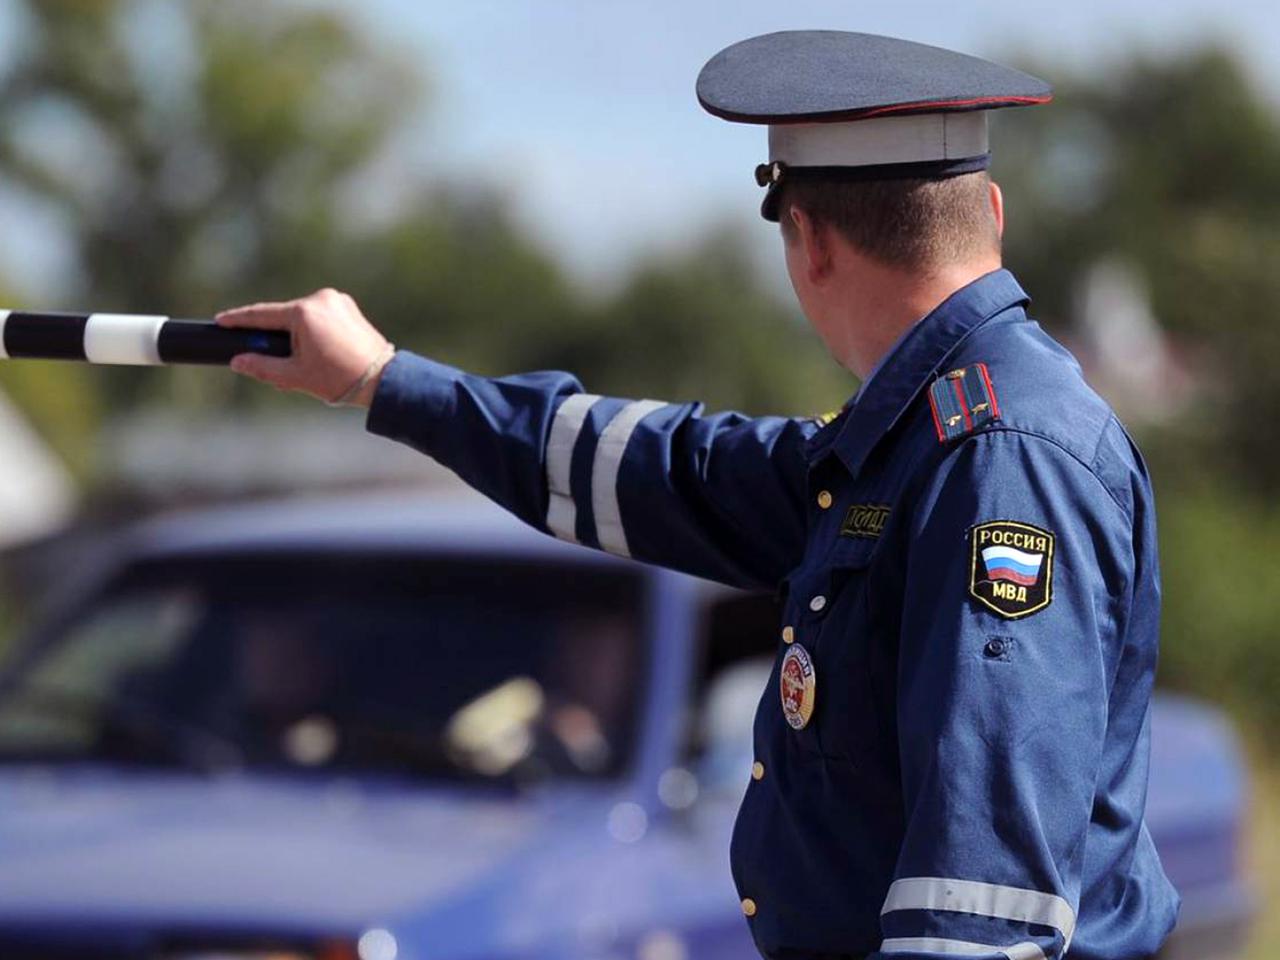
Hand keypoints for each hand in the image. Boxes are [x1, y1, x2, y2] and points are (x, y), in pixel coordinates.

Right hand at [217, 288, 391, 406]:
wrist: (383, 380)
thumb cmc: (340, 379)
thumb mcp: (295, 376)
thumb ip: (262, 367)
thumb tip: (237, 361)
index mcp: (305, 312)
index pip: (262, 314)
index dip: (239, 320)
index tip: (221, 321)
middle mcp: (322, 299)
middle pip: (284, 317)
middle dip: (274, 338)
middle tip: (271, 361)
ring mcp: (338, 300)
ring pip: (303, 318)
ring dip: (295, 336)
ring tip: (305, 364)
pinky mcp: (349, 307)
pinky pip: (320, 317)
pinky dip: (312, 332)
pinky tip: (318, 353)